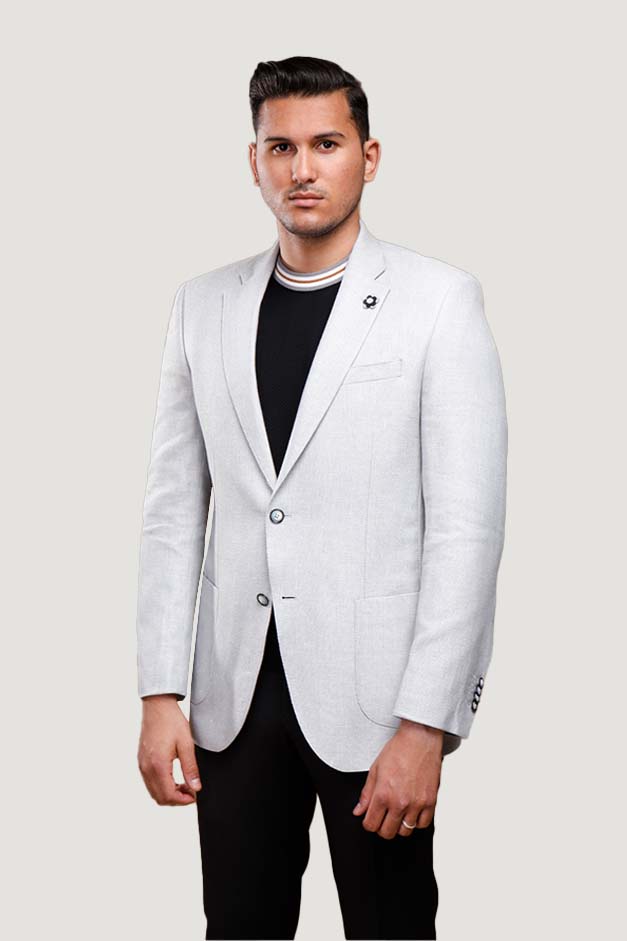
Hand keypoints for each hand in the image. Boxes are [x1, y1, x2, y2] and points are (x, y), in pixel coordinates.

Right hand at [137, 694, 201, 805]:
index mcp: (158, 765)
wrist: (157, 706)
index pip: (168, 795)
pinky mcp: (141, 761)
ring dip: (169, 793)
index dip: (183, 801)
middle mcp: (146, 768)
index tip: (195, 796)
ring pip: (153, 792)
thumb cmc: (172, 721)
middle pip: (159, 798)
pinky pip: (149, 782)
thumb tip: (196, 788)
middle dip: (176, 799)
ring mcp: (141, 765)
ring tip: (184, 784)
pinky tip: (173, 778)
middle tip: (191, 791)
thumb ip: (191, 768)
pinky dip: (161, 786)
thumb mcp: (186, 744)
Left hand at [352, 719, 442, 837]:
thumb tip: (359, 811)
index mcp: (383, 794)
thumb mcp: (375, 769)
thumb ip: (366, 794)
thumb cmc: (398, 750)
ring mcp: (417, 804)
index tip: (370, 818)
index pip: (371, 824)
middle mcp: (400, 802)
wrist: (420, 739)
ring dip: (399, 825)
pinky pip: (423, 824)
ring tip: (397, 813)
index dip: (368, 823)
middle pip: (387, 832)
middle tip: (383, 817)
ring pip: (405, 831)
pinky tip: (412, 812)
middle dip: (382, 827)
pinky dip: (416, 822)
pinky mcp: (431, 801)